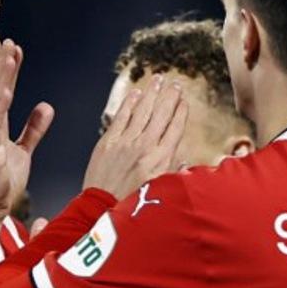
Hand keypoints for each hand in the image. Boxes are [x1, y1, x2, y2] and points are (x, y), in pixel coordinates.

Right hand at [0, 40, 53, 222]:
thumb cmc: (3, 182)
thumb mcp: (23, 151)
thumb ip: (33, 129)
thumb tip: (45, 107)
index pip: (3, 93)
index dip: (10, 72)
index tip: (16, 51)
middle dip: (3, 67)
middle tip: (10, 43)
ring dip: (1, 80)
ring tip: (8, 59)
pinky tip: (5, 92)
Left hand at [82, 75, 185, 198]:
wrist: (102, 208)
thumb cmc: (132, 202)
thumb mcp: (161, 189)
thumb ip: (173, 172)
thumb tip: (184, 162)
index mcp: (162, 159)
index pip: (176, 128)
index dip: (181, 112)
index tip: (184, 101)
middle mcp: (146, 147)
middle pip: (162, 114)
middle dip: (170, 97)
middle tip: (175, 84)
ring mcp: (126, 142)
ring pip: (143, 111)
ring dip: (152, 93)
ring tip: (158, 80)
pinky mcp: (108, 141)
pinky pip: (122, 116)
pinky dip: (130, 103)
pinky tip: (136, 93)